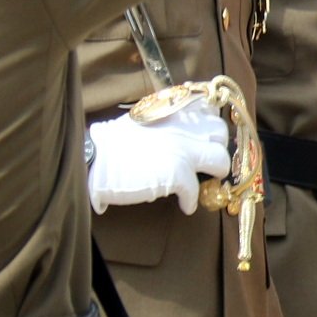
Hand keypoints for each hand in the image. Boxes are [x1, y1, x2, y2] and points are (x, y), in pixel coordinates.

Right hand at [88, 106, 231, 213]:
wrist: (96, 158)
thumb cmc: (113, 142)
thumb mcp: (144, 118)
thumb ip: (167, 121)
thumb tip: (181, 132)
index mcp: (174, 111)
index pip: (210, 111)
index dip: (210, 127)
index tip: (206, 138)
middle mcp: (183, 127)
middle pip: (221, 134)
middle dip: (217, 147)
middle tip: (207, 160)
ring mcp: (183, 149)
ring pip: (220, 160)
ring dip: (216, 173)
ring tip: (206, 182)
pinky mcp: (177, 173)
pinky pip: (196, 190)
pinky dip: (191, 201)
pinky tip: (184, 206)